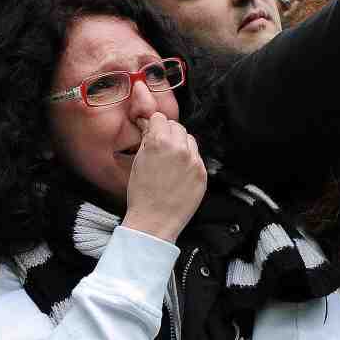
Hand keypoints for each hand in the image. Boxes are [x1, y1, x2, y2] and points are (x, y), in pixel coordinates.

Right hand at [120, 113, 206, 243]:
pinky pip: (197, 157)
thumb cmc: (142, 196)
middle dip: (168, 132)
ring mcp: (193, 161)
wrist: (154, 221)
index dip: (154, 124)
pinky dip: (189, 160)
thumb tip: (151, 127)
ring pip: (189, 139)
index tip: (152, 130)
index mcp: (159, 143)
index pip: (160, 118)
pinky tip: (178, 172)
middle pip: (177, 126)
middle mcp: (179, 149)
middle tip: (161, 146)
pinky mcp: (202, 173)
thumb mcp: (137, 162)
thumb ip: (147, 140)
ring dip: (180, 144)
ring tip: (170, 160)